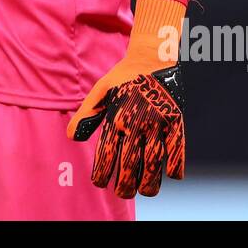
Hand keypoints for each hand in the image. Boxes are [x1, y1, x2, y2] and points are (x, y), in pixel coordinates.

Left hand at [67, 0, 186, 198]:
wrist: (152, 55)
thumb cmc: (123, 75)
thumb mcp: (101, 91)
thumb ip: (87, 115)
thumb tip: (70, 136)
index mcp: (116, 117)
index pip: (106, 155)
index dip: (102, 174)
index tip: (100, 183)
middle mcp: (136, 123)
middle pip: (130, 165)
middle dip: (125, 185)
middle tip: (123, 193)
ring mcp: (158, 123)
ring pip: (154, 163)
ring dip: (150, 182)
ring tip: (145, 191)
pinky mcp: (175, 120)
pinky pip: (177, 150)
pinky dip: (175, 166)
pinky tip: (170, 176)